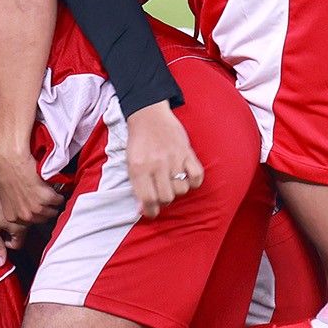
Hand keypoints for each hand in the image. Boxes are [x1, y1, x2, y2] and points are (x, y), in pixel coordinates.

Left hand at [0, 146, 63, 233]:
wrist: (9, 159)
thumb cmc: (5, 172)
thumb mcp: (7, 196)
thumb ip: (17, 206)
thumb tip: (27, 207)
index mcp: (12, 217)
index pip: (30, 222)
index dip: (35, 212)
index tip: (38, 206)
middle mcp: (25, 215)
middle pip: (43, 218)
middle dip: (45, 208)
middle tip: (44, 198)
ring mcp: (36, 208)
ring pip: (53, 211)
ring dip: (53, 202)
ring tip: (49, 193)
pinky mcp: (46, 197)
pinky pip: (59, 200)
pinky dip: (58, 194)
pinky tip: (51, 187)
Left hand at [0, 169, 19, 266]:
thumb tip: (0, 264)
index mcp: (19, 227)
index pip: (17, 245)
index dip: (4, 242)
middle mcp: (26, 217)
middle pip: (20, 235)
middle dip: (8, 232)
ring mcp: (24, 207)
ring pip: (21, 223)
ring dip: (10, 222)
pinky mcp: (21, 198)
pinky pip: (20, 212)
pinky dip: (11, 212)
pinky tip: (0, 206)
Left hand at [124, 104, 201, 218]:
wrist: (148, 114)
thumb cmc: (139, 141)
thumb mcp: (131, 163)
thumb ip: (137, 186)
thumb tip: (143, 210)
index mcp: (139, 167)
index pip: (148, 199)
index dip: (150, 212)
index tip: (151, 213)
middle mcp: (157, 164)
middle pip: (166, 197)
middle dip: (163, 201)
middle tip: (161, 194)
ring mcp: (174, 157)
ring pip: (181, 189)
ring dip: (177, 190)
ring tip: (171, 183)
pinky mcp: (187, 151)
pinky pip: (197, 176)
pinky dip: (193, 182)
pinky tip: (186, 178)